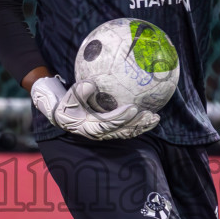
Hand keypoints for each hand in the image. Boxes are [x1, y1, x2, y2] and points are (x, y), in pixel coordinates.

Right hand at [30, 74, 160, 140]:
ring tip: (155, 118)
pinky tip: (151, 113)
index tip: (133, 107)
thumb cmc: (66, 104)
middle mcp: (100, 133)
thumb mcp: (68, 98)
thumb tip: (90, 84)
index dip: (121, 117)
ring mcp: (107, 132)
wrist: (64, 114)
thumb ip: (78, 92)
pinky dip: (139, 123)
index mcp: (90, 127)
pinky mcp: (112, 129)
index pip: (108, 124)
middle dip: (137, 124)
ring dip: (142, 126)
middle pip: (122, 131)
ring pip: (127, 131)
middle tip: (149, 115)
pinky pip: (128, 127)